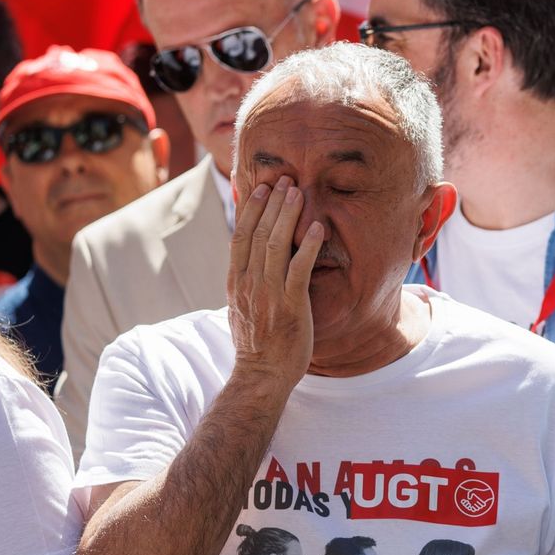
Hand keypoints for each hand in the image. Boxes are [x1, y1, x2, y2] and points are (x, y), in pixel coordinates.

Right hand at [227, 176, 324, 390]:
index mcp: (236, 282)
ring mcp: (269, 294)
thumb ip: (246, 282)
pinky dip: (306, 245)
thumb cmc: (257, 344)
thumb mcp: (243, 307)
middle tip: (284, 178)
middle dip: (270, 203)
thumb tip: (248, 261)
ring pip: (274, 245)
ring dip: (287, 215)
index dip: (249, 208)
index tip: (258, 186)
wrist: (261, 375)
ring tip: (298, 192)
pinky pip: (298, 269)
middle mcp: (249, 284)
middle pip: (256, 233)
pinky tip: (317, 227)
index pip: (239, 236)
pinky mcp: (290, 306)